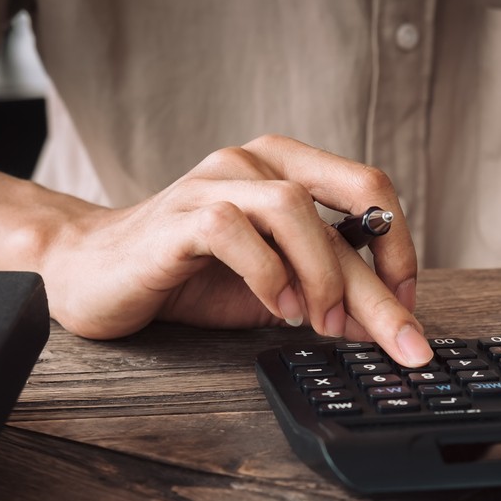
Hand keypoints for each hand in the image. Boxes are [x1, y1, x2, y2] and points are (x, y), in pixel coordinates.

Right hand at [38, 134, 432, 365]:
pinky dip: (268, 274)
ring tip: (320, 323)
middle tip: (404, 339)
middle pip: (351, 198)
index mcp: (288, 168)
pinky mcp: (178, 216)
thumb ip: (329, 297)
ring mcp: (214, 181)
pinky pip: (234, 229)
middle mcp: (256, 162)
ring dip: (322, 273)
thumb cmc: (188, 278)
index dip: (401, 248)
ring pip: (295, 206)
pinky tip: (277, 309)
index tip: (407, 305)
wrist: (93, 275)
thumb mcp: (278, 291)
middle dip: (385, 281)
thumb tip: (386, 326)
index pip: (371, 188)